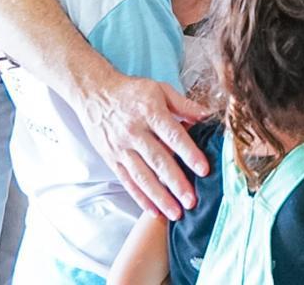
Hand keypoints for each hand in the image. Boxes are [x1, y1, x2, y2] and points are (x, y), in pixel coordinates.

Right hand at [78, 72, 211, 220]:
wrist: (95, 93)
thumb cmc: (132, 92)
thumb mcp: (160, 90)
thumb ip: (184, 105)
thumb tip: (208, 116)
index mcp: (150, 112)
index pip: (172, 135)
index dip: (189, 153)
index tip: (203, 169)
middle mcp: (134, 132)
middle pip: (158, 160)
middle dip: (176, 183)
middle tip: (192, 201)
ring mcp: (121, 148)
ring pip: (142, 176)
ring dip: (160, 197)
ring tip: (176, 214)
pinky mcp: (111, 159)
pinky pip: (127, 181)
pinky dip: (140, 198)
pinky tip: (154, 211)